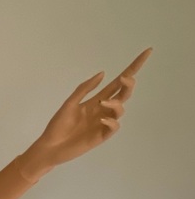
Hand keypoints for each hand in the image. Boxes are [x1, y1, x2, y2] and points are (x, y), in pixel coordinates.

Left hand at [37, 47, 153, 166]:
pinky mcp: (101, 137)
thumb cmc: (58, 125)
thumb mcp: (70, 103)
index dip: (132, 68)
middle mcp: (102, 110)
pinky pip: (113, 127)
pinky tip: (102, 119)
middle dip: (128, 85)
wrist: (50, 146)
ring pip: (120, 110)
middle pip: (123, 95)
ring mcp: (103, 124)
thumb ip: (85, 89)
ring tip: (103, 103)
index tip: (147, 52)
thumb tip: (103, 73)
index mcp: (96, 100)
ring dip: (116, 104)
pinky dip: (111, 122)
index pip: (117, 83)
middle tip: (125, 79)